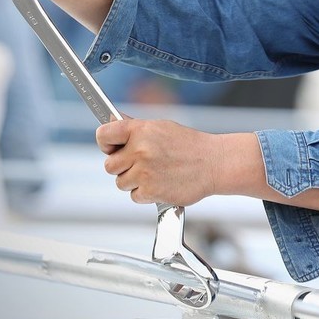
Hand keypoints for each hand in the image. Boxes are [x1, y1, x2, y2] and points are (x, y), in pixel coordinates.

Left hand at [97, 119, 219, 206]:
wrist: (214, 163)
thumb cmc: (190, 145)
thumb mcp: (161, 127)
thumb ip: (135, 127)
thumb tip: (112, 121)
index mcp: (140, 130)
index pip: (104, 135)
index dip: (105, 143)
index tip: (111, 148)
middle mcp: (140, 150)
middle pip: (109, 165)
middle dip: (122, 167)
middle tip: (139, 164)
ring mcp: (144, 172)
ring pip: (120, 183)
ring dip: (134, 181)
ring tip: (154, 174)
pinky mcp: (151, 191)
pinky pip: (134, 196)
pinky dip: (145, 194)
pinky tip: (160, 183)